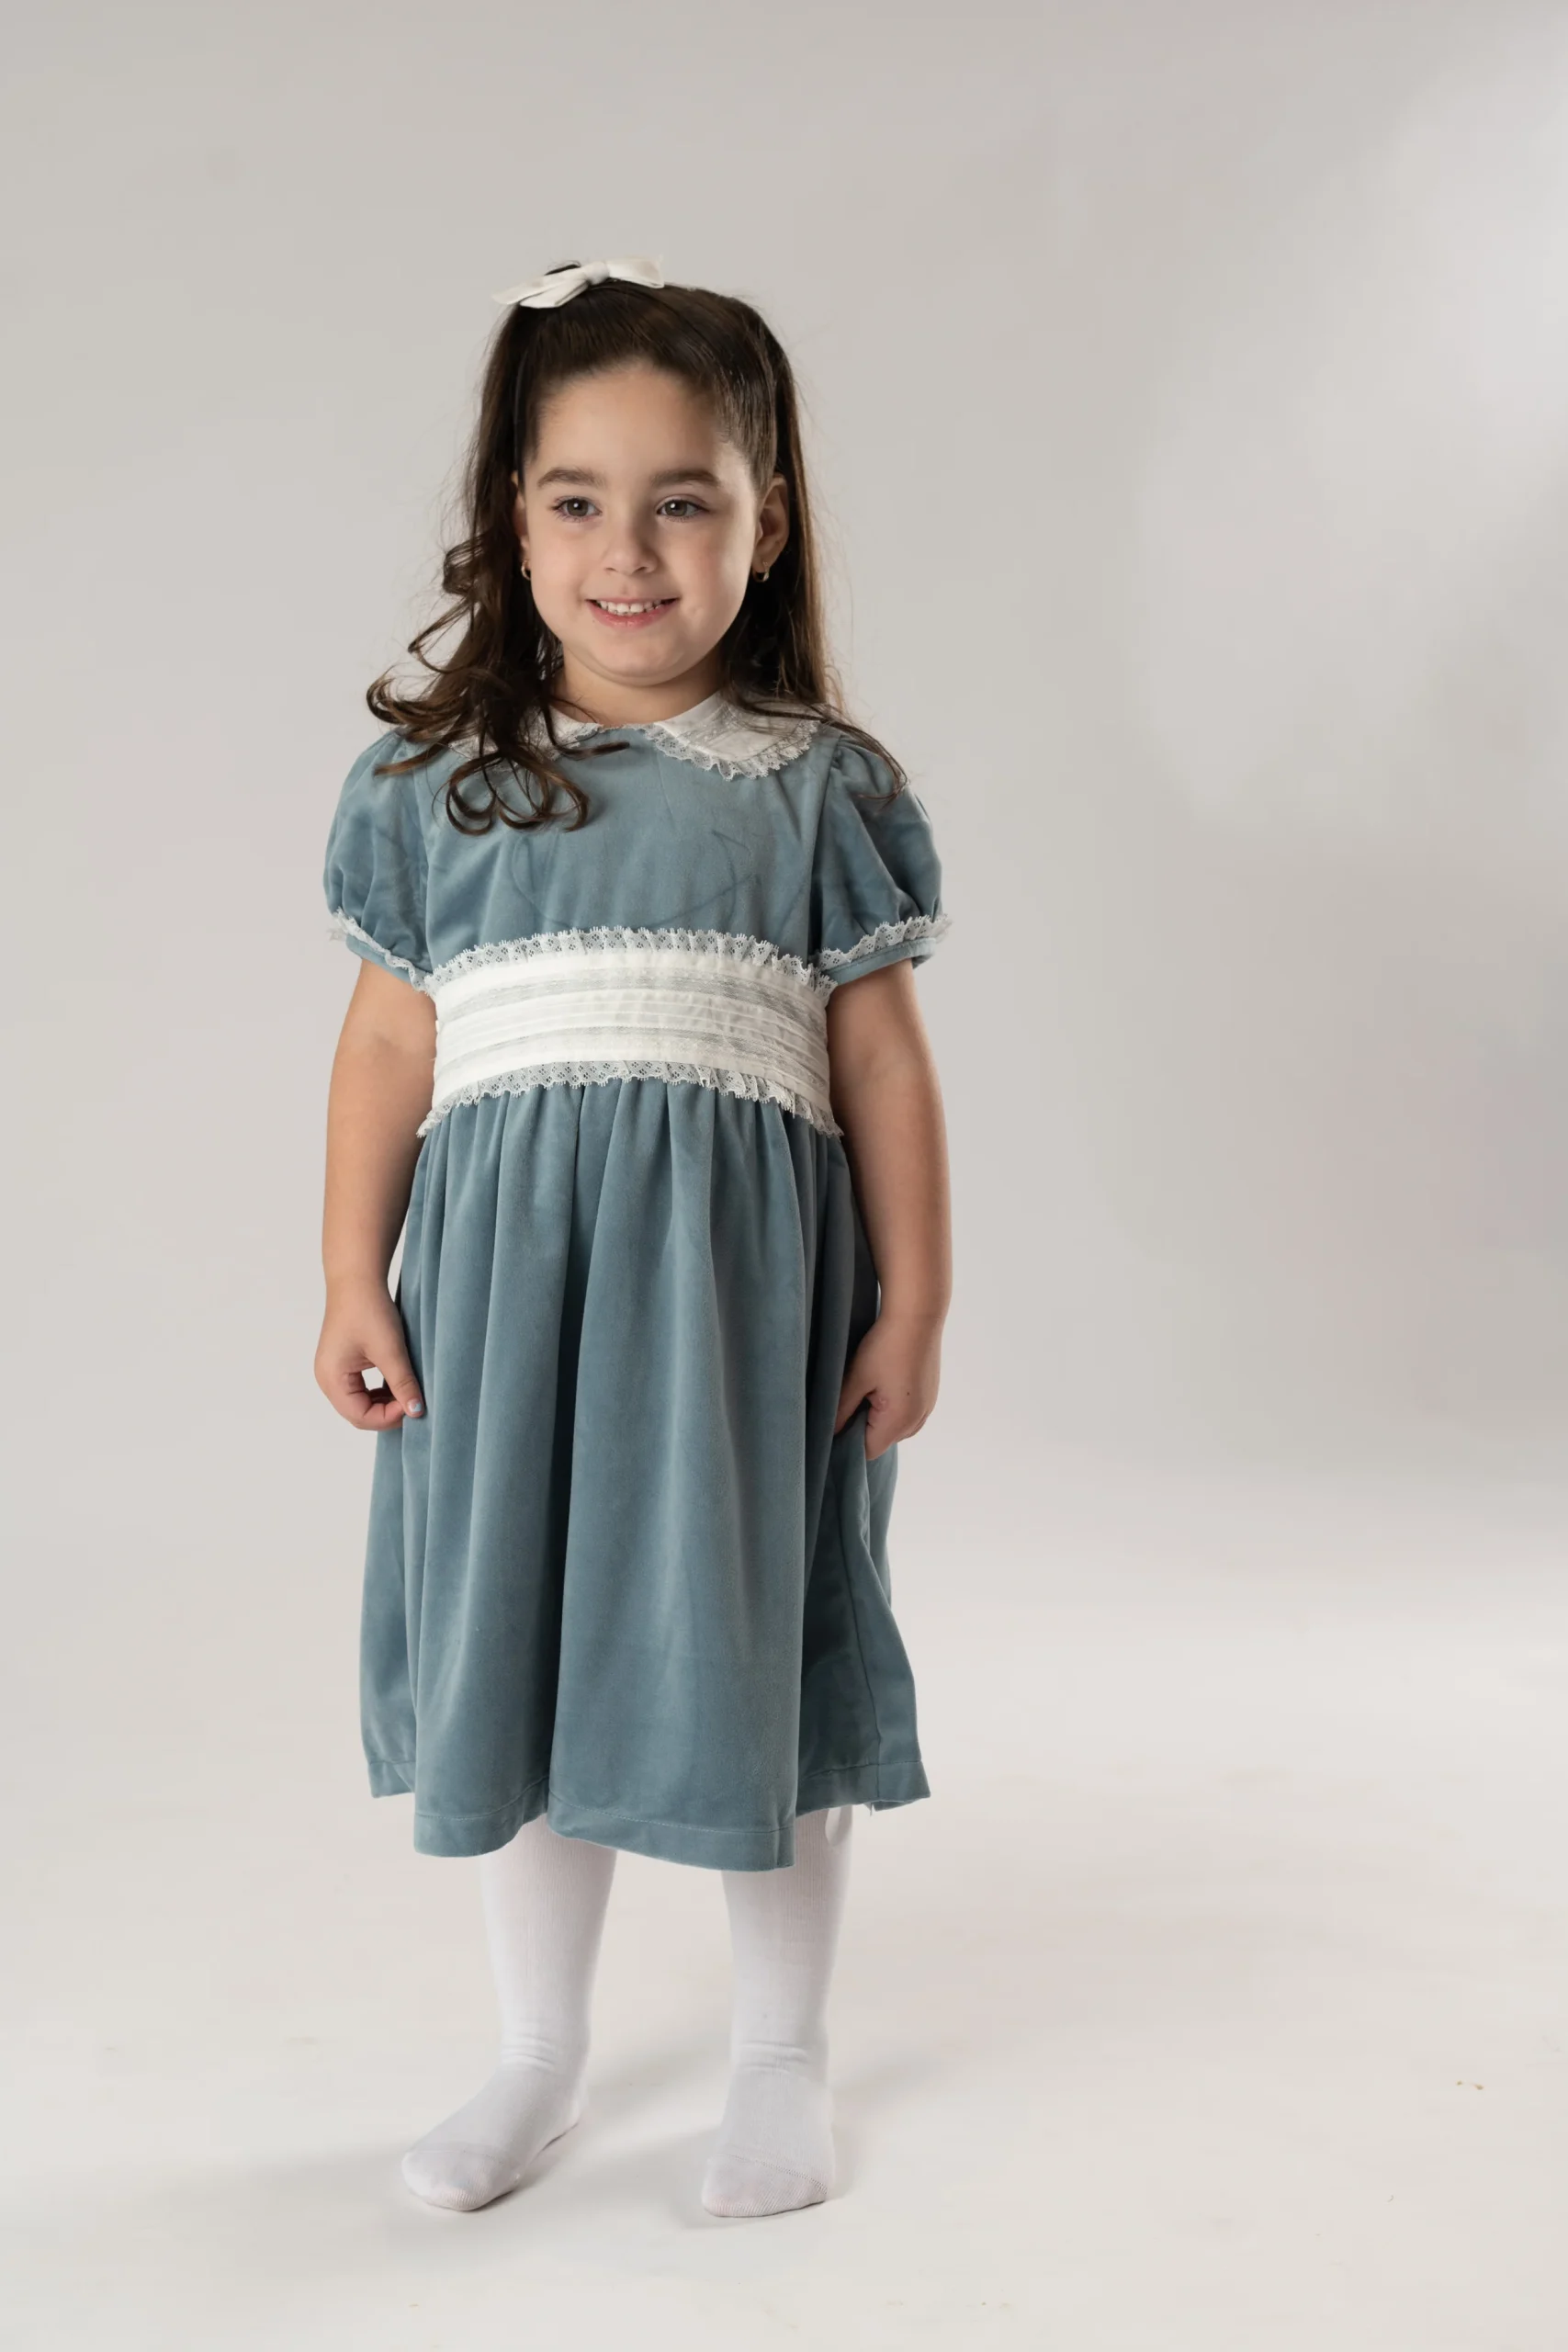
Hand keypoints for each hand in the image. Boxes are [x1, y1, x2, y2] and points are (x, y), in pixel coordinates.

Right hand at [314, 1280, 424, 1430]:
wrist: (357, 1279)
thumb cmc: (369, 1310)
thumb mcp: (390, 1350)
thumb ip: (403, 1383)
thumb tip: (417, 1411)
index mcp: (332, 1379)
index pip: (360, 1417)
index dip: (388, 1417)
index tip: (413, 1405)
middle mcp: (327, 1379)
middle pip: (358, 1414)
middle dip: (386, 1413)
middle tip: (412, 1403)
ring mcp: (333, 1372)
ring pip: (359, 1403)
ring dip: (383, 1403)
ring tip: (406, 1393)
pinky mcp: (342, 1363)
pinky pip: (359, 1390)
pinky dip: (378, 1392)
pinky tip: (396, 1384)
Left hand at [833, 1310, 941, 1461]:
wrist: (918, 1315)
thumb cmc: (885, 1345)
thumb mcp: (856, 1378)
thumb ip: (840, 1411)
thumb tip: (829, 1434)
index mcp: (899, 1422)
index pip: (867, 1451)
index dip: (847, 1441)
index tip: (834, 1422)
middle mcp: (917, 1421)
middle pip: (880, 1440)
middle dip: (861, 1426)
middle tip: (848, 1397)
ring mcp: (926, 1408)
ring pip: (892, 1426)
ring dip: (877, 1414)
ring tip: (868, 1385)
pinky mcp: (929, 1395)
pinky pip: (905, 1413)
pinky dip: (891, 1404)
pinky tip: (883, 1380)